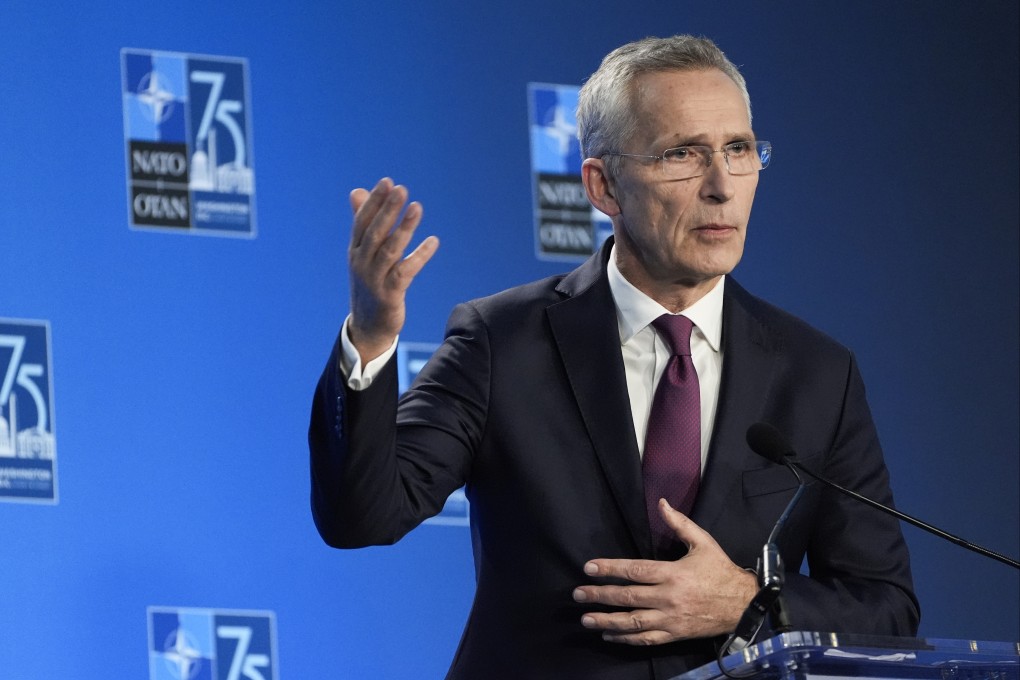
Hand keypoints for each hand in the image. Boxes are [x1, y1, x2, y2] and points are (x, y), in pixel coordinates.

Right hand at [347, 178, 438, 363]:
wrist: (368, 325)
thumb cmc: (368, 282)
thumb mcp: (362, 252)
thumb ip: (362, 222)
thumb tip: (357, 191)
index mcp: (355, 250)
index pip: (362, 221)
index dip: (374, 201)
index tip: (387, 182)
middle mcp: (361, 262)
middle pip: (375, 232)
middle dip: (387, 209)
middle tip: (401, 189)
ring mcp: (374, 279)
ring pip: (390, 250)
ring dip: (404, 228)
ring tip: (417, 207)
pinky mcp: (390, 293)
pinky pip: (406, 271)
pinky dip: (420, 255)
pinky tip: (434, 241)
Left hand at [572, 499, 757, 645]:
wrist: (744, 604)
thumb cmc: (721, 571)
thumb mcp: (703, 542)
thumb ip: (679, 523)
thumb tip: (661, 503)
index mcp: (673, 573)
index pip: (634, 570)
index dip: (609, 569)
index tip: (589, 568)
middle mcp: (668, 598)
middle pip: (627, 597)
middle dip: (599, 595)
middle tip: (578, 594)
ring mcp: (671, 619)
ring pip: (633, 622)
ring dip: (606, 621)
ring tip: (586, 619)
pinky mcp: (675, 634)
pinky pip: (646, 639)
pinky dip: (626, 639)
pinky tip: (610, 635)